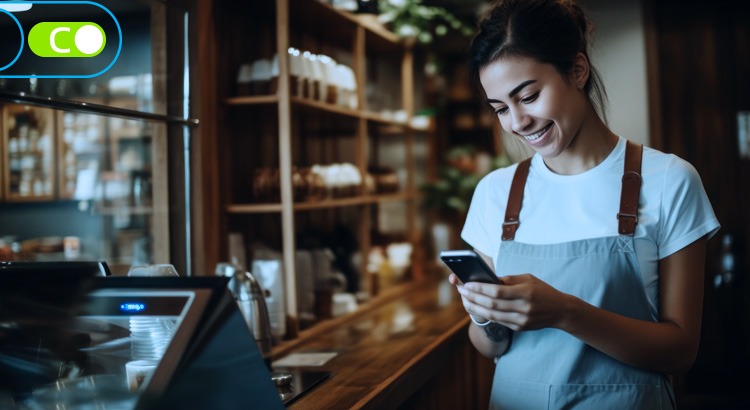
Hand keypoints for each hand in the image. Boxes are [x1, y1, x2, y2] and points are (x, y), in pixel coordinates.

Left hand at [451, 273, 569, 330]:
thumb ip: (508, 280)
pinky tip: (476, 307)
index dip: (480, 288)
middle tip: (461, 290)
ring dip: (475, 308)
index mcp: (526, 292)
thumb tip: (487, 280)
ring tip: (465, 300)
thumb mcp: (528, 279)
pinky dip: (485, 314)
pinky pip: (498, 321)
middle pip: (492, 304)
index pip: (498, 291)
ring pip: (492, 315)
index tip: (467, 284)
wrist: (560, 311)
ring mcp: (521, 320)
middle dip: (474, 297)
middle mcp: (523, 308)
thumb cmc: (542, 291)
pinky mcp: (520, 327)